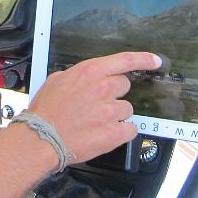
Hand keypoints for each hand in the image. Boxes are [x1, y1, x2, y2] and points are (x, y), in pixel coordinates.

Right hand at [26, 51, 161, 165]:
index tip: (155, 61)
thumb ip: (79, 76)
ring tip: (96, 121)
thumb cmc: (46, 111)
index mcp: (90, 72)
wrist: (42, 138)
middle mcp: (103, 88)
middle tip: (98, 103)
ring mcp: (111, 111)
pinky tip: (105, 133)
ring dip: (116, 114)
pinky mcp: (114, 132)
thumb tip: (88, 78)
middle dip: (114, 93)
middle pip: (125, 86)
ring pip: (127, 109)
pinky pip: (130, 129)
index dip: (144, 59)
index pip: (125, 60)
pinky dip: (121, 132)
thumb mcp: (57, 80)